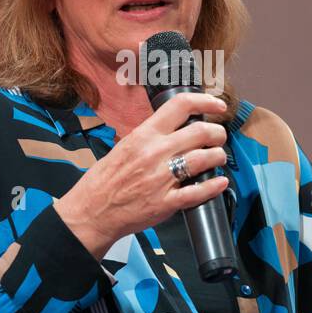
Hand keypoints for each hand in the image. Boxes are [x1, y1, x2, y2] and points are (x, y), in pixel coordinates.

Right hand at [54, 91, 230, 259]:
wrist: (92, 211)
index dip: (205, 101)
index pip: (180, 105)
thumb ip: (150, 137)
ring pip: (205, 158)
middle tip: (219, 137)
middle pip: (201, 131)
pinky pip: (199, 191)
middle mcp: (155, 153)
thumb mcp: (124, 146)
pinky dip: (215, 185)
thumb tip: (175, 129)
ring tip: (218, 158)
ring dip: (219, 156)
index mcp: (144, 135)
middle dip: (218, 133)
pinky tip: (219, 182)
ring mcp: (162, 178)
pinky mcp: (166, 202)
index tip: (217, 104)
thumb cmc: (104, 181)